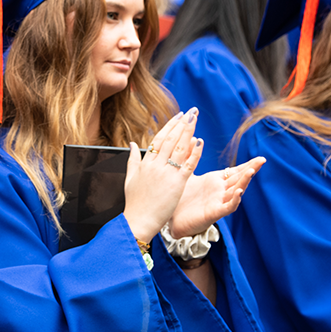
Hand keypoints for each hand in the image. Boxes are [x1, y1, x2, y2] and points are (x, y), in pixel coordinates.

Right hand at [122, 109, 202, 240]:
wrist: (138, 220)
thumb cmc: (135, 202)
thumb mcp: (130, 178)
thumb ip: (132, 159)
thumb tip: (132, 144)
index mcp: (145, 163)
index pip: (159, 138)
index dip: (170, 126)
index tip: (179, 116)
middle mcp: (156, 165)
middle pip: (171, 139)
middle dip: (182, 123)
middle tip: (191, 111)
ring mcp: (166, 174)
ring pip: (180, 148)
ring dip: (189, 132)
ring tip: (196, 119)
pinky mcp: (177, 184)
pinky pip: (188, 165)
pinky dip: (194, 152)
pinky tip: (200, 141)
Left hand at [170, 156, 264, 236]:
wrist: (172, 219)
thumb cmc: (181, 198)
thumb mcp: (187, 174)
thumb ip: (192, 157)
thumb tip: (195, 139)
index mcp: (216, 181)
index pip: (235, 171)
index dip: (247, 165)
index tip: (260, 158)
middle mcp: (220, 191)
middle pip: (239, 178)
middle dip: (251, 169)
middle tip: (262, 160)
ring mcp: (218, 202)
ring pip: (236, 191)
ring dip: (244, 182)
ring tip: (251, 171)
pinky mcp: (214, 213)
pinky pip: (228, 206)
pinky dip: (235, 199)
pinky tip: (239, 191)